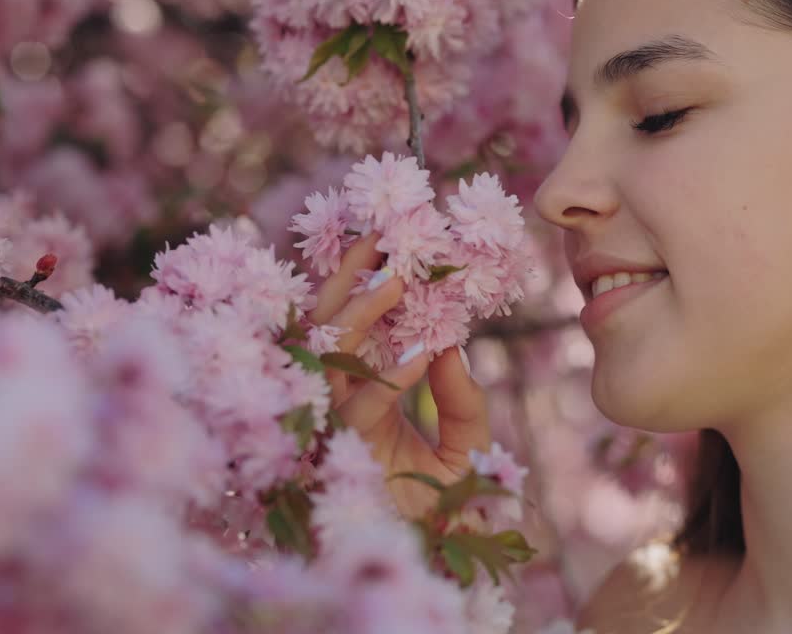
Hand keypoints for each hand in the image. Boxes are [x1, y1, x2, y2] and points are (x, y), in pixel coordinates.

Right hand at [308, 233, 489, 518]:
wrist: (435, 559)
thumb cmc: (442, 505)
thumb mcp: (463, 444)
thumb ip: (462, 397)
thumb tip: (449, 345)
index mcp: (361, 394)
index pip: (353, 324)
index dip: (365, 280)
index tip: (393, 240)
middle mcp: (339, 403)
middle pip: (328, 324)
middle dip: (349, 276)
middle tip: (380, 233)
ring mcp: (336, 425)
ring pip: (331, 354)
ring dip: (361, 312)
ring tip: (397, 277)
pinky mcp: (345, 453)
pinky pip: (362, 405)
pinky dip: (394, 376)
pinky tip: (425, 352)